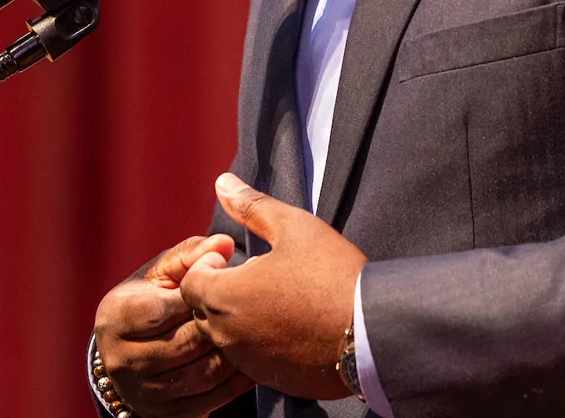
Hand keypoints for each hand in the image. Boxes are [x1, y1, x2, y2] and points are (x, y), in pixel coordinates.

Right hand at [94, 234, 254, 416]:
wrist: (132, 353)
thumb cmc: (149, 300)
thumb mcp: (160, 273)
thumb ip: (190, 254)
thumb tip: (224, 243)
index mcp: (115, 318)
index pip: (162, 309)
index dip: (197, 295)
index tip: (224, 280)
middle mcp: (123, 361)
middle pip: (185, 342)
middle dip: (218, 322)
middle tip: (250, 305)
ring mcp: (145, 394)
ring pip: (202, 373)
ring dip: (233, 352)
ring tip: (255, 330)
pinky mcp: (168, 415)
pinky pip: (212, 399)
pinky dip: (237, 380)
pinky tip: (252, 359)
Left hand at [179, 173, 366, 399]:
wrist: (375, 331)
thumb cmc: (332, 273)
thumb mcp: (291, 226)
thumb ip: (250, 206)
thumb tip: (222, 182)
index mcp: (227, 296)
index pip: (189, 284)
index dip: (207, 266)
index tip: (233, 258)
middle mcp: (231, 336)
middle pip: (202, 312)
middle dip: (218, 291)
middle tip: (254, 276)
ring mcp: (252, 363)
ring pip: (225, 339)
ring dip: (237, 318)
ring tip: (273, 299)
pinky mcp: (275, 381)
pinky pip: (250, 360)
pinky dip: (258, 343)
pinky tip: (287, 325)